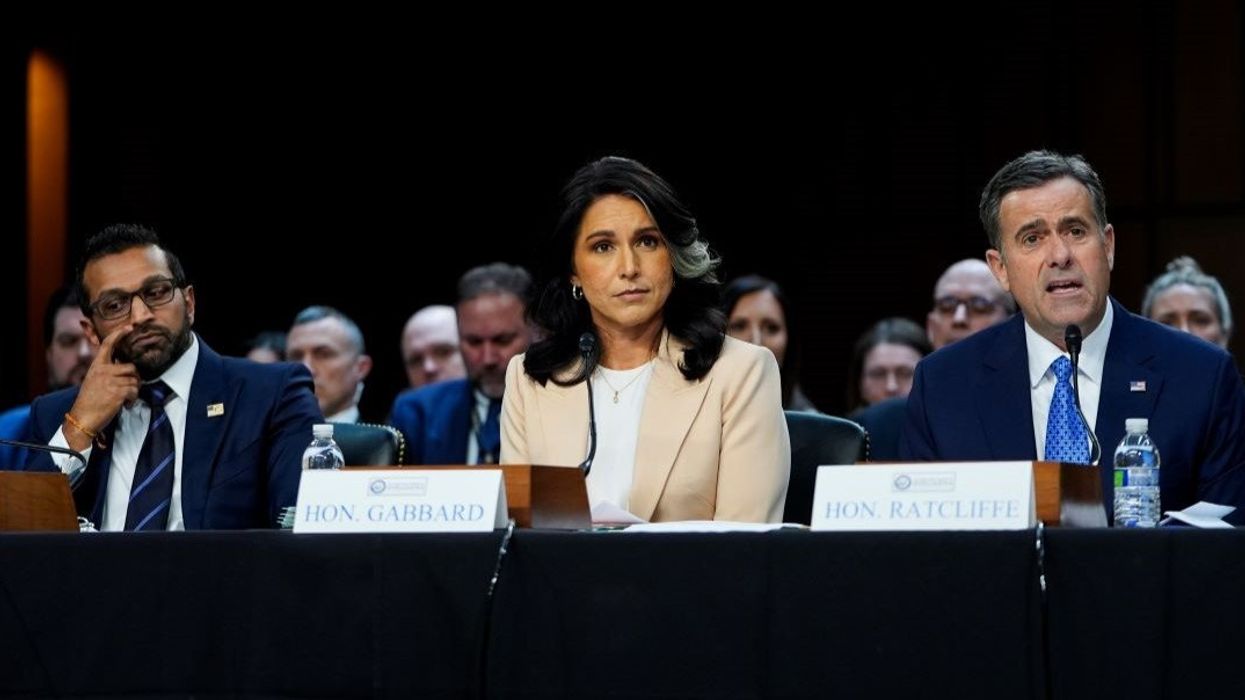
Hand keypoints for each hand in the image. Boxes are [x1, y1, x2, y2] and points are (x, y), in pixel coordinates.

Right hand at [64, 324, 138, 448]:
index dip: (119, 334)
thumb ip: (107, 372)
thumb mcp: (94, 381)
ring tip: (124, 400)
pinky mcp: (118, 392)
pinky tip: (125, 405)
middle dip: (135, 379)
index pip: (107, 345)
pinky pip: (135, 391)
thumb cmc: (90, 402)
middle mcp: (103, 370)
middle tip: (129, 390)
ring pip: (135, 380)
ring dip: (134, 392)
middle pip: (131, 367)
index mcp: (96, 366)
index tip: (129, 327)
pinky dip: (133, 400)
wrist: (82, 418)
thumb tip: (127, 368)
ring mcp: (110, 380)